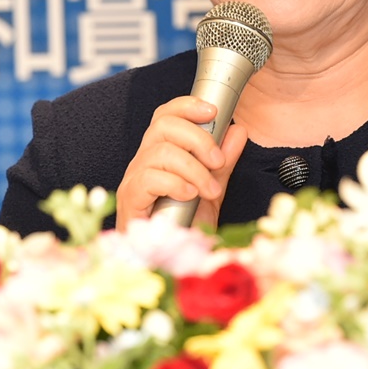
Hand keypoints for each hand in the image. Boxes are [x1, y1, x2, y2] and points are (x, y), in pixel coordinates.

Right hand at [116, 97, 248, 230]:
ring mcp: (134, 179)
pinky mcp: (130, 199)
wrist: (170, 262)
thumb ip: (222, 161)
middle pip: (163, 126)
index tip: (213, 111)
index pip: (166, 116)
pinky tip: (190, 196)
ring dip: (193, 169)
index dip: (187, 106)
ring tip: (209, 190)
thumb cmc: (185, 225)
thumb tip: (237, 131)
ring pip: (161, 152)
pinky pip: (150, 178)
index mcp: (161, 153)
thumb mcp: (211, 188)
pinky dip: (176, 184)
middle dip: (197, 138)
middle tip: (217, 161)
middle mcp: (144, 161)